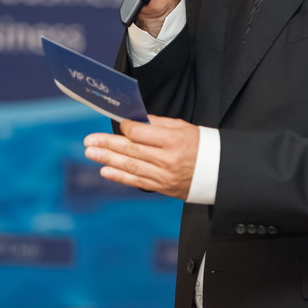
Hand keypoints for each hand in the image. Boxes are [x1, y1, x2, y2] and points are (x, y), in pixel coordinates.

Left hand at [83, 115, 199, 199]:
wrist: (218, 171)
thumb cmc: (199, 144)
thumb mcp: (182, 127)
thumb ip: (157, 124)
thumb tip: (133, 119)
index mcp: (173, 140)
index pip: (141, 133)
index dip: (125, 127)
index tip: (116, 123)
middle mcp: (167, 159)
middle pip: (131, 149)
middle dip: (107, 144)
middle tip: (89, 140)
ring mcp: (164, 175)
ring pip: (131, 166)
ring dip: (108, 159)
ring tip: (91, 153)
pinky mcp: (162, 187)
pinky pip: (137, 181)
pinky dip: (120, 176)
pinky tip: (105, 170)